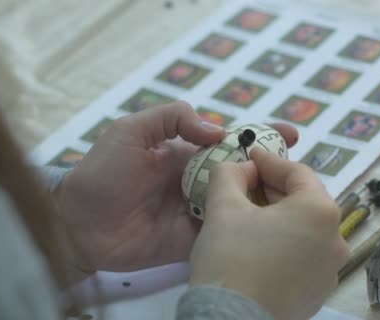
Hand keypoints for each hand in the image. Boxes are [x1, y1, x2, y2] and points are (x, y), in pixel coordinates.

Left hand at [55, 102, 298, 271]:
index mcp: (185, 153)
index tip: (291, 134)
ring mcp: (198, 212)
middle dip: (273, 169)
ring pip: (240, 203)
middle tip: (301, 173)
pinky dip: (247, 229)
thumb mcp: (131, 131)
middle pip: (243, 173)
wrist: (78, 226)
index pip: (229, 141)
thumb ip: (172, 119)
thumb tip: (218, 130)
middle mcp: (197, 181)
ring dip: (265, 199)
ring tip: (295, 199)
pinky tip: (270, 228)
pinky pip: (226, 232)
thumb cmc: (101, 173)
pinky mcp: (194, 240)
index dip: (259, 135)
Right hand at [188, 148, 348, 319]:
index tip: (249, 155)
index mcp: (320, 211)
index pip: (297, 172)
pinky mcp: (320, 292)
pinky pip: (305, 255)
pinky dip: (286, 243)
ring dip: (280, 216)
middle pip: (304, 200)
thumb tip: (239, 166)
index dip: (269, 161)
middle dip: (274, 189)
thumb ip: (229, 174)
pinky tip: (261, 246)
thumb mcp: (223, 207)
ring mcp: (331, 269)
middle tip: (246, 183)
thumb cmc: (231, 258)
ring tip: (251, 215)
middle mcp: (336, 238)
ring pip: (305, 229)